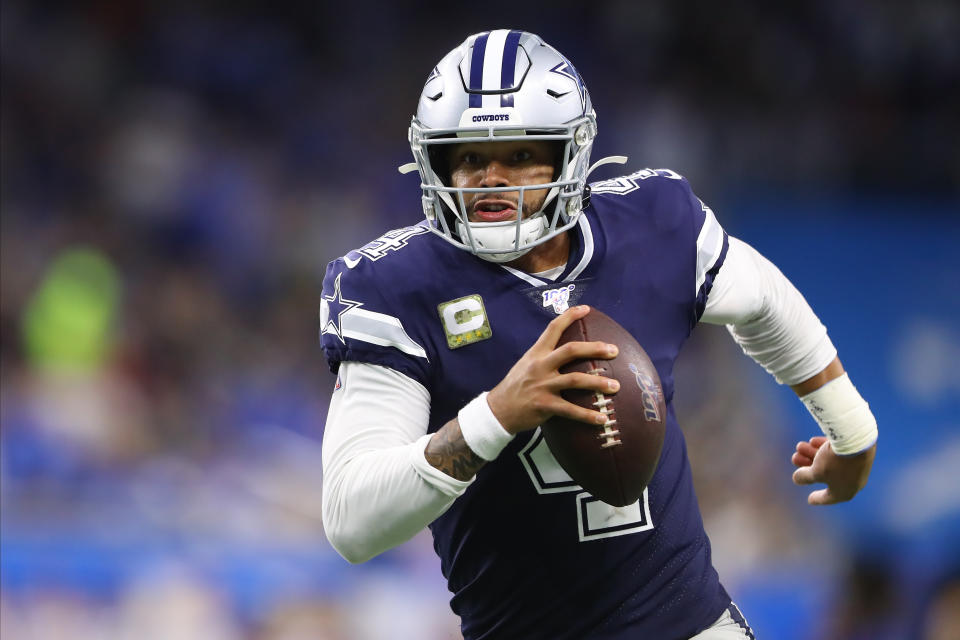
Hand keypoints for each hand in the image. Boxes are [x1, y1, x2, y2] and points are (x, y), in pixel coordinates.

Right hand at [487, 305, 619, 434]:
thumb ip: (545, 357)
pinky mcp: (544, 405)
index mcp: (536, 353)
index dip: (570, 316)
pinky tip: (602, 418)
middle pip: (571, 350)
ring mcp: (542, 385)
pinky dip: (588, 415)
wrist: (498, 410)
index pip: (553, 328)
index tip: (586, 309)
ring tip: (616, 386)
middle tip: (614, 350)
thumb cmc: (517, 386)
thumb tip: (569, 352)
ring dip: (598, 383)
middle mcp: (540, 366)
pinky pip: (571, 410)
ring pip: (575, 380)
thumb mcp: (527, 364)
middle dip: (595, 348)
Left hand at [791, 436, 875, 504]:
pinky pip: (838, 452)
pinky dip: (824, 448)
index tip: (810, 499)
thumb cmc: (835, 462)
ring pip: (830, 462)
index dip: (817, 498)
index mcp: (844, 492)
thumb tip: (796, 479)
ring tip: (799, 446)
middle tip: (794, 458)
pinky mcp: (857, 452)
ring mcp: (855, 466)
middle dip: (808, 467)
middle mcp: (852, 481)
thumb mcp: (816, 472)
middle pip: (826, 475)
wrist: (856, 441)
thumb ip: (805, 477)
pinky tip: (812, 441)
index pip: (828, 497)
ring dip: (813, 454)